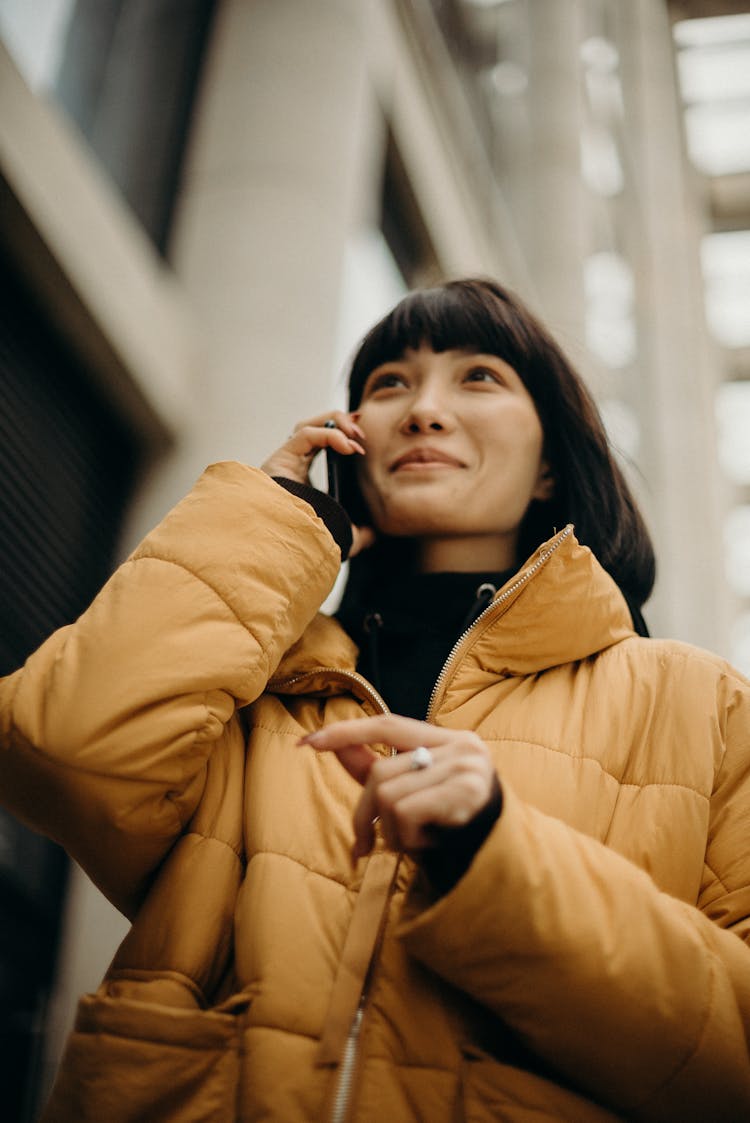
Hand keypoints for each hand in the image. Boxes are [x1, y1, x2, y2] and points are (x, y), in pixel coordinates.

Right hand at [261, 410, 374, 556]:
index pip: (322, 447)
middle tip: (362, 434)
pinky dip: (329, 434)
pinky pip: (306, 434)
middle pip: (314, 431)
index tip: (362, 440)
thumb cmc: (308, 542)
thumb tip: (375, 533)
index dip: (342, 437)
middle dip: (340, 424)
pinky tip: (347, 446)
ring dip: (334, 423)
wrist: (292, 547)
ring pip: (308, 426)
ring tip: (356, 434)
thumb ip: (358, 532)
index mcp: (303, 480)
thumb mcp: (341, 534)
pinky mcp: (281, 458)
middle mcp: (292, 467)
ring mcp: (285, 462)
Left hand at [300, 714, 496, 858]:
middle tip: (363, 847)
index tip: (306, 742)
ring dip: (391, 833)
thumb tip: (330, 743)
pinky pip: (406, 812)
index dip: (345, 732)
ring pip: (389, 795)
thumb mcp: (411, 793)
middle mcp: (460, 745)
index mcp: (445, 739)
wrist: (499, 859)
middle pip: (381, 772)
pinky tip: (427, 845)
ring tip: (413, 843)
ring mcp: (467, 767)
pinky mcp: (469, 791)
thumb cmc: (450, 825)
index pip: (386, 724)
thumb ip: (373, 767)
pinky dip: (408, 839)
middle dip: (365, 816)